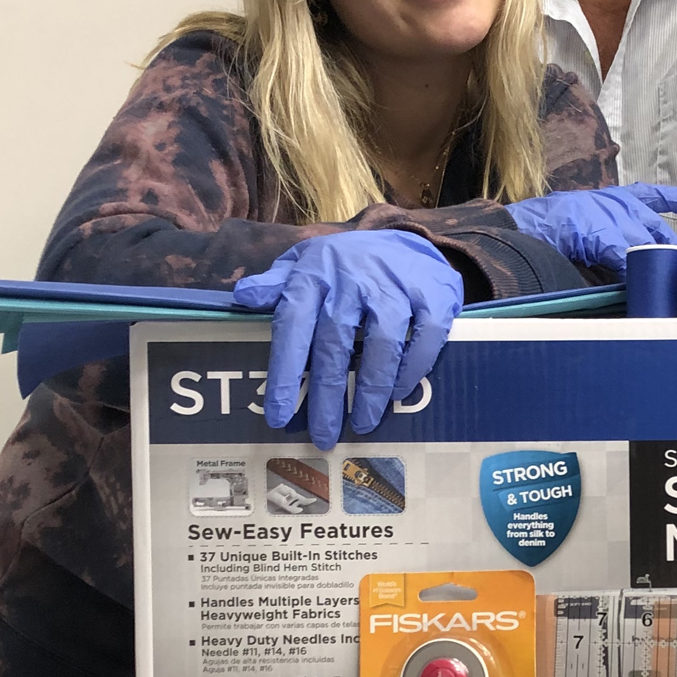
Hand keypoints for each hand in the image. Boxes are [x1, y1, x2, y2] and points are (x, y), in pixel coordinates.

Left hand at [233, 230, 462, 451]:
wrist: (406, 241)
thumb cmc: (347, 264)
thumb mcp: (306, 263)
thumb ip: (276, 283)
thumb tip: (243, 297)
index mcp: (316, 274)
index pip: (294, 324)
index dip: (286, 372)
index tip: (280, 415)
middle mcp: (353, 279)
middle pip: (336, 341)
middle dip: (328, 394)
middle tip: (323, 435)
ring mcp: (395, 286)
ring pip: (382, 341)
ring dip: (371, 387)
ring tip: (363, 422)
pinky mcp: (433, 294)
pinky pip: (425, 336)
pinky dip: (413, 367)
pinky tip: (399, 391)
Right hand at [507, 182, 676, 274]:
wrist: (530, 224)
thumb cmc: (555, 226)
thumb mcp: (592, 230)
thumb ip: (614, 246)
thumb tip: (632, 269)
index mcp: (620, 198)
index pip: (662, 196)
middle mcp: (622, 205)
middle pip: (662, 232)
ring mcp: (616, 219)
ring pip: (651, 247)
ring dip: (667, 269)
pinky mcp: (607, 237)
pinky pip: (631, 261)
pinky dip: (640, 276)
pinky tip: (650, 290)